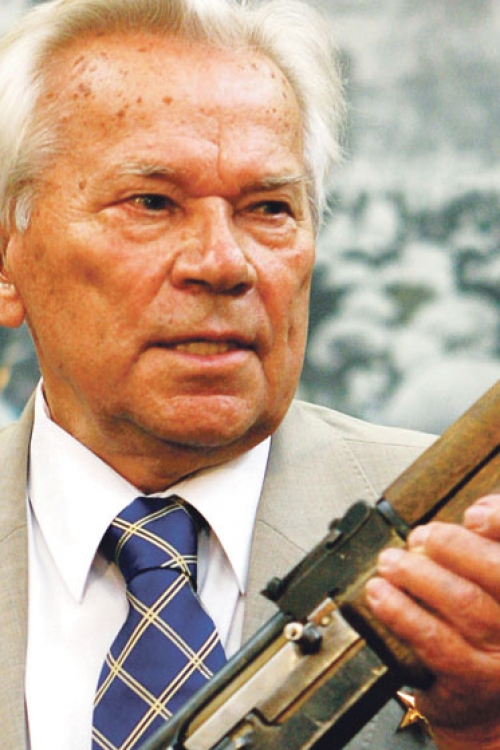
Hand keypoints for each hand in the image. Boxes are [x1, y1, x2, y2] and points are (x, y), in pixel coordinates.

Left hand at [365, 494, 499, 748]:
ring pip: (463, 602)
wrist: (487, 706)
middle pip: (497, 571)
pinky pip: (433, 640)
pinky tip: (379, 594)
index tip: (475, 514)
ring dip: (418, 574)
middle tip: (419, 537)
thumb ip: (491, 544)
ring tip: (389, 562)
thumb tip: (481, 510)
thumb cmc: (488, 630)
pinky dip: (401, 611)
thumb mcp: (493, 585)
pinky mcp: (472, 680)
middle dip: (453, 545)